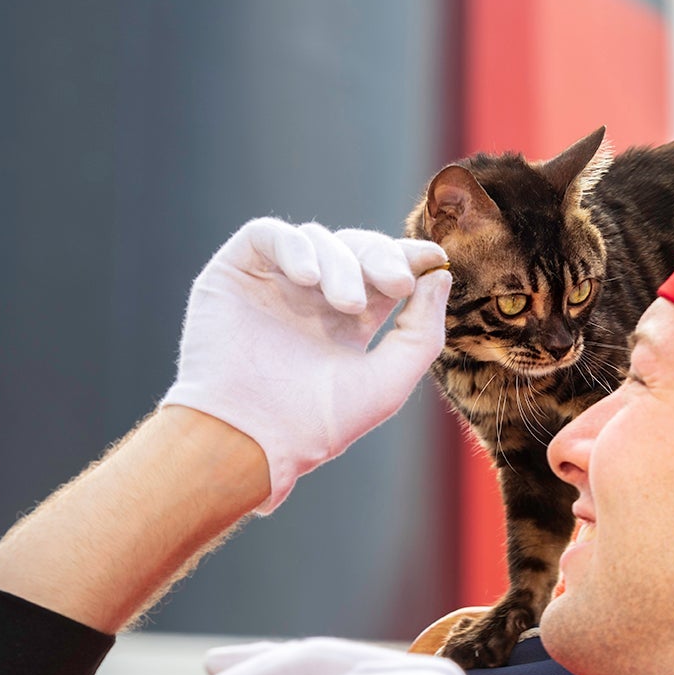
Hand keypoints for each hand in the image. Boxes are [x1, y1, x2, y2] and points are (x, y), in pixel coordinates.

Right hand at [161, 219, 450, 511]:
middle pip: (356, 248)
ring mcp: (273, 283)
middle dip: (382, 257)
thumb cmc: (318, 424)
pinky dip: (294, 246)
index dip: (408, 257)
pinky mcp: (234, 273)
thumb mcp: (389, 381)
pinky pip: (267, 234)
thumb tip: (439, 274)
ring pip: (318, 238)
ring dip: (341, 263)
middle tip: (396, 283)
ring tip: (347, 304)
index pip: (383, 272)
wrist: (251, 439)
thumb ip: (422, 332)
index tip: (433, 258)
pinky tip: (308, 278)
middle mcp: (310, 298)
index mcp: (347, 321)